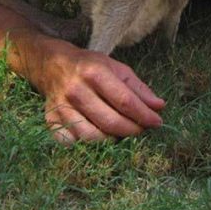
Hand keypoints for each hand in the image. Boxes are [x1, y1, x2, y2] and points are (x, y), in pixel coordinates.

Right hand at [0, 3, 164, 145]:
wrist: (52, 64)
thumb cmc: (89, 66)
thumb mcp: (115, 68)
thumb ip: (138, 87)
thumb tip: (159, 106)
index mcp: (94, 72)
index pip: (125, 101)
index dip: (144, 115)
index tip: (157, 122)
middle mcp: (76, 90)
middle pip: (110, 121)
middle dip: (132, 130)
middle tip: (142, 130)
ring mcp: (61, 107)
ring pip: (92, 136)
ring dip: (113, 140)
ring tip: (122, 133)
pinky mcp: (51, 121)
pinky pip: (72, 143)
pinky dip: (87, 145)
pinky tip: (98, 136)